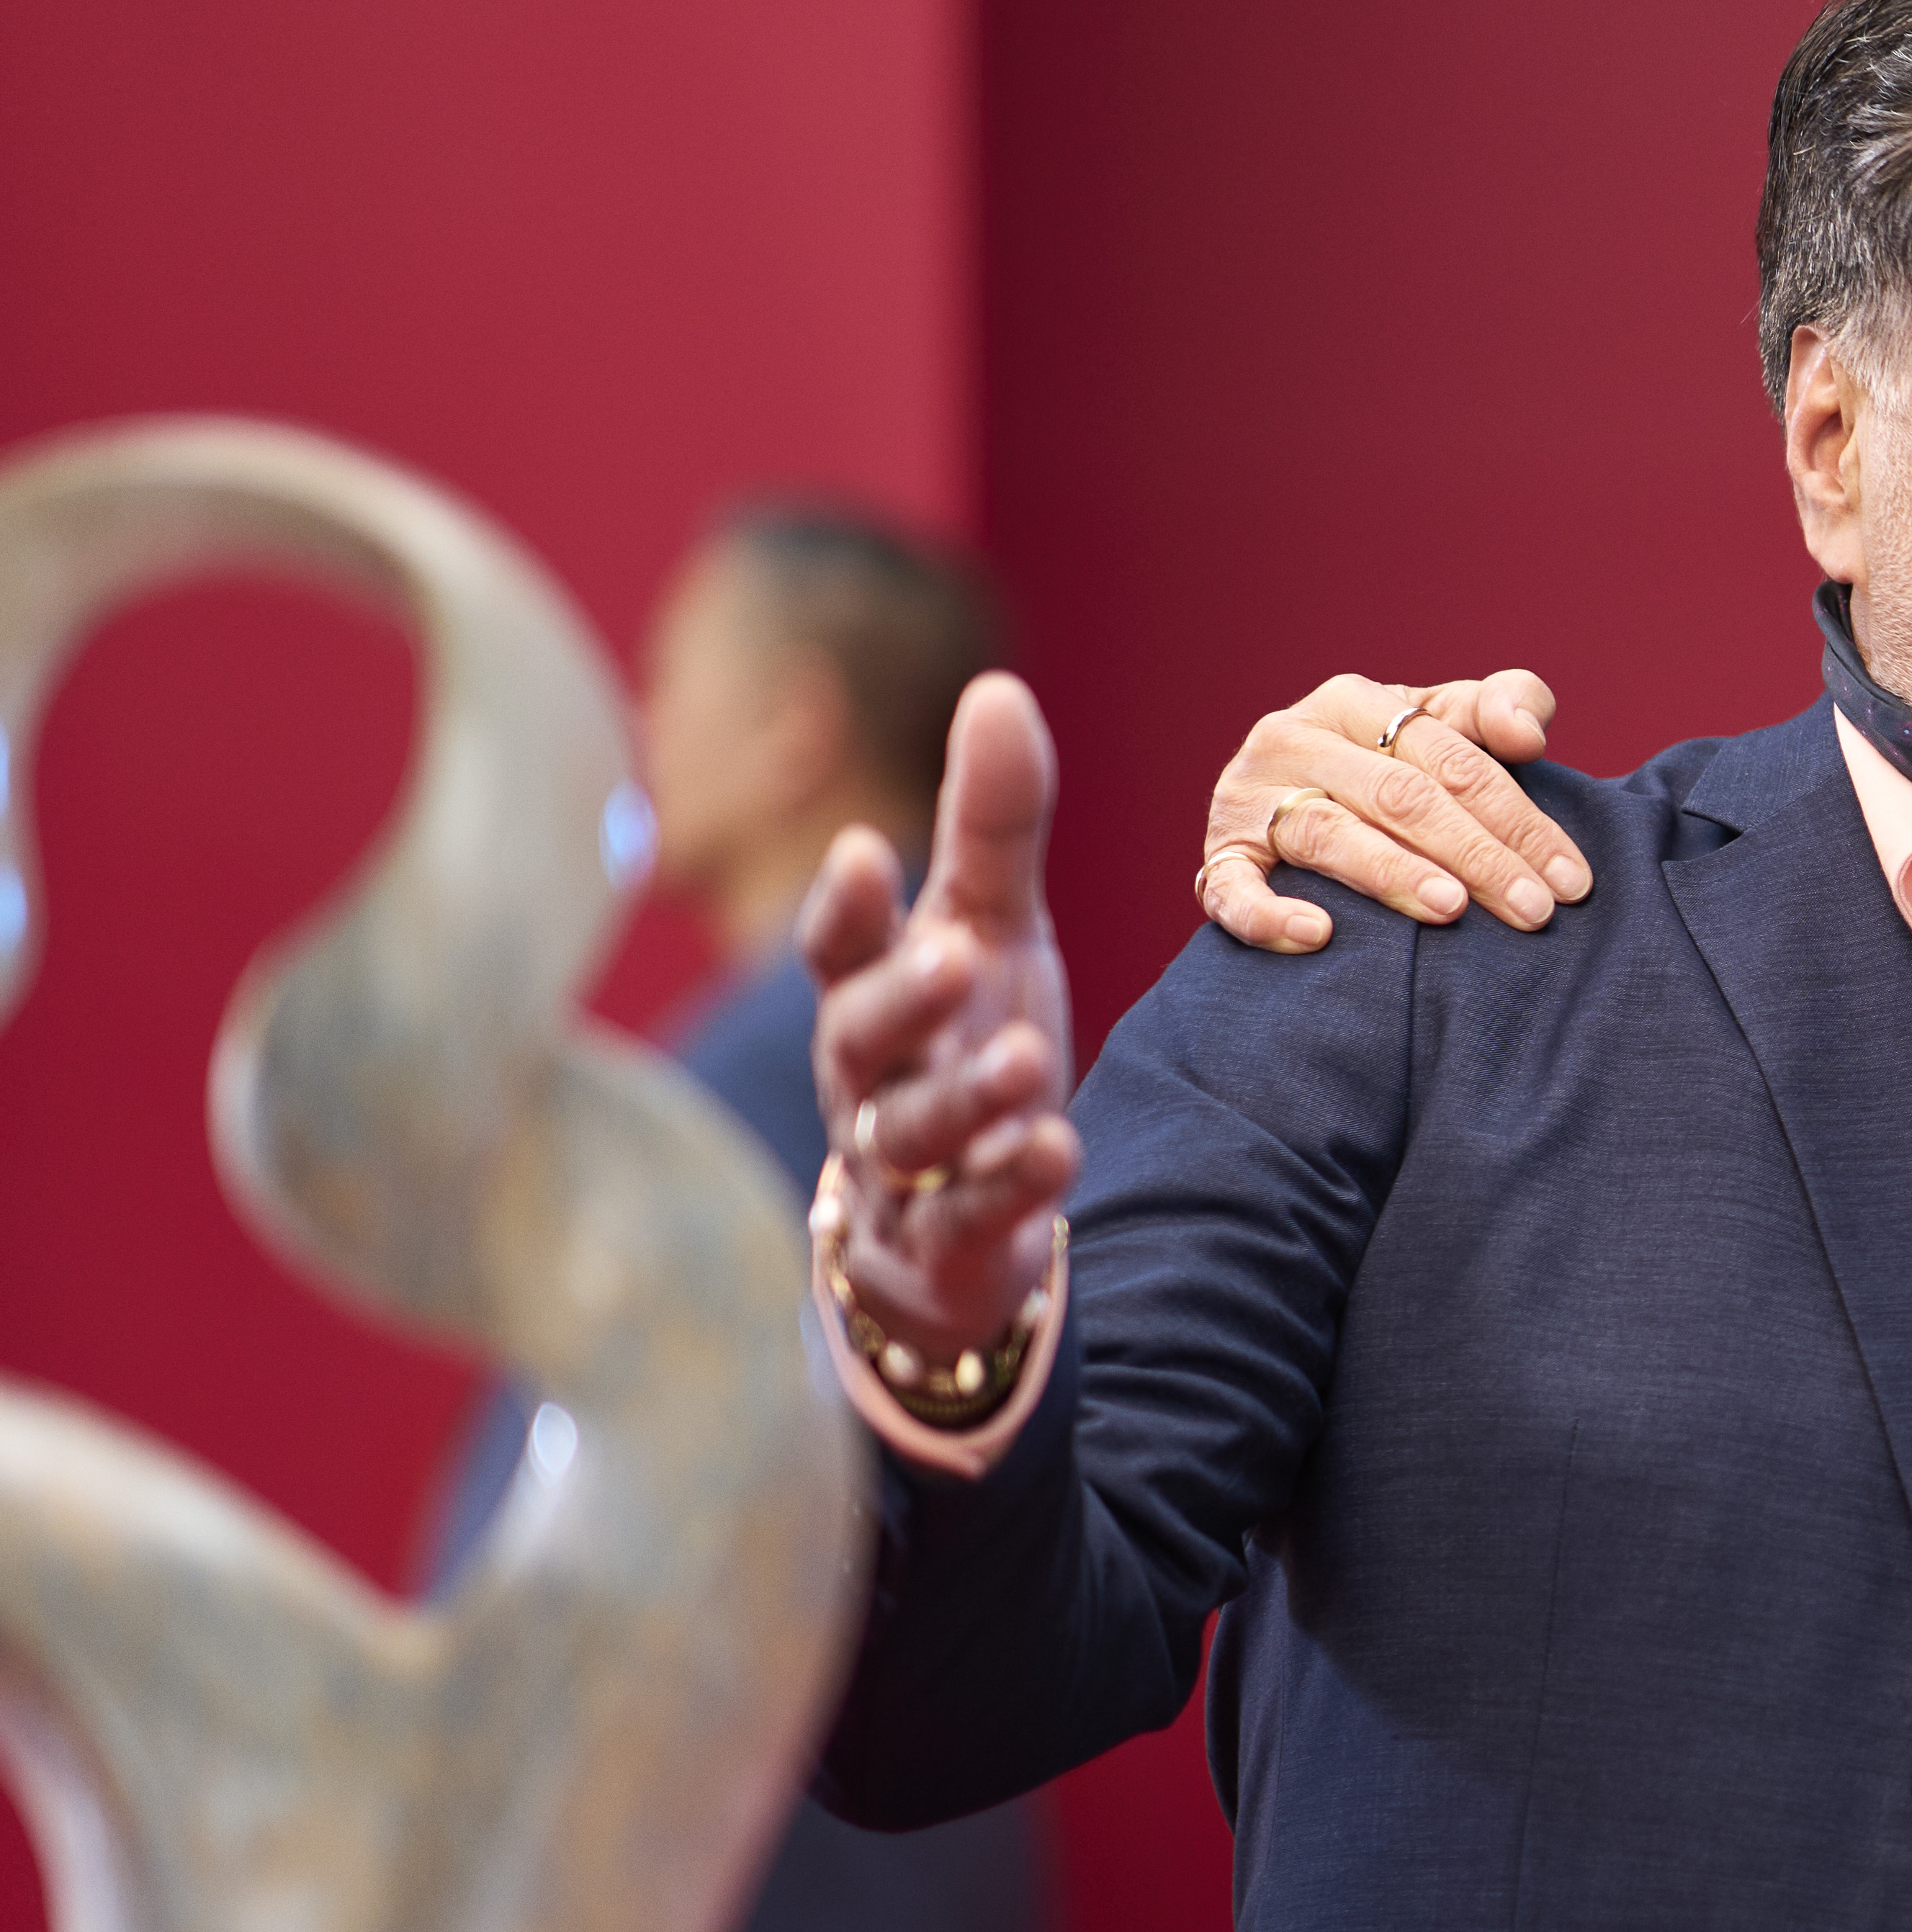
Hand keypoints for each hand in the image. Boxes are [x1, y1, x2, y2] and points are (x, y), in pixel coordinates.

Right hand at [803, 674, 1078, 1365]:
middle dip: (900, 997)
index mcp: (872, 997)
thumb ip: (993, 826)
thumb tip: (997, 687)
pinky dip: (1008, 1187)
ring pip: (912, 1132)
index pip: (836, 947)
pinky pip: (969, 1218)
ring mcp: (904, 1169)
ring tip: (1025, 1061)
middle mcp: (872, 1080)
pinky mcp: (949, 1243)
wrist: (954, 1221)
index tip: (867, 849)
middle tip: (954, 954)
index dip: (844, 905)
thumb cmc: (961, 1043)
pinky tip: (1055, 1150)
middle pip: (861, 1038)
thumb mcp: (990, 928)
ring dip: (966, 1095)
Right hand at [1193, 669, 1583, 951]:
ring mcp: (1249, 799)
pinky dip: (1271, 913)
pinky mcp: (1219, 856)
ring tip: (1451, 911)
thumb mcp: (1438, 725)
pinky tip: (1318, 935)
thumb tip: (1526, 731)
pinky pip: (1233, 889)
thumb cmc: (1385, 766)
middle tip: (1534, 910)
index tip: (1572, 878)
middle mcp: (1295, 739)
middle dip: (1477, 856)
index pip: (1451, 758)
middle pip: (1400, 797)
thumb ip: (1493, 710)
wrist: (1281, 802)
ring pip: (1330, 836)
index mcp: (1354, 701)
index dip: (1519, 818)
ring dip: (1393, 874)